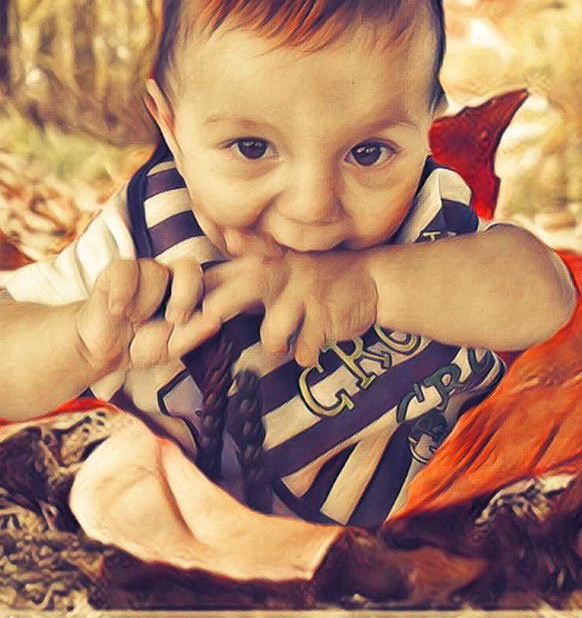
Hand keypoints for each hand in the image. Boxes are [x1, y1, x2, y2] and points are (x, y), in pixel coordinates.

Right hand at [74, 258, 221, 373]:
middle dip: (184, 296)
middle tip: (173, 319)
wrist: (102, 350)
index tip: (200, 316)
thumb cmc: (140, 344)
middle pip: (189, 267)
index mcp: (188, 293)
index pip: (210, 279)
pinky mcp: (117, 270)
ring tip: (134, 319)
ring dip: (145, 303)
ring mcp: (144, 270)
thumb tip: (217, 320)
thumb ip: (194, 334)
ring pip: (155, 271)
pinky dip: (122, 294)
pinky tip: (117, 310)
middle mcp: (169, 277)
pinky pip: (125, 270)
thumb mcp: (171, 347)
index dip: (212, 289)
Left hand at [201, 249, 378, 365]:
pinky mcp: (326, 317)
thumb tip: (204, 274)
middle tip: (208, 320)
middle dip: (221, 305)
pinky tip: (310, 347)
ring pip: (273, 332)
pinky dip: (305, 353)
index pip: (222, 275)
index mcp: (263, 264)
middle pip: (244, 287)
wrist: (369, 279)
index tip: (177, 319)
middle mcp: (282, 274)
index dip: (196, 297)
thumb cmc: (312, 277)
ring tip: (283, 342)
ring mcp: (305, 295)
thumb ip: (240, 270)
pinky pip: (305, 348)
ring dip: (275, 344)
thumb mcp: (278, 265)